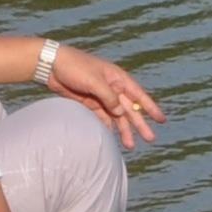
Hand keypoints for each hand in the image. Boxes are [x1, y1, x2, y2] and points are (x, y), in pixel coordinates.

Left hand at [46, 43, 164, 147]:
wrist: (50, 66)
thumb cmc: (74, 67)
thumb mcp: (94, 81)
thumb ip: (109, 98)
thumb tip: (122, 112)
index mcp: (118, 79)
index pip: (138, 96)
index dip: (151, 108)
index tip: (161, 120)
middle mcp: (113, 89)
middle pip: (130, 109)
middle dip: (140, 125)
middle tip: (150, 139)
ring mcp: (101, 97)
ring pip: (117, 117)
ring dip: (124, 130)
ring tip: (130, 145)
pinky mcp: (89, 103)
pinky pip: (102, 118)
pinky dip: (108, 127)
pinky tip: (112, 138)